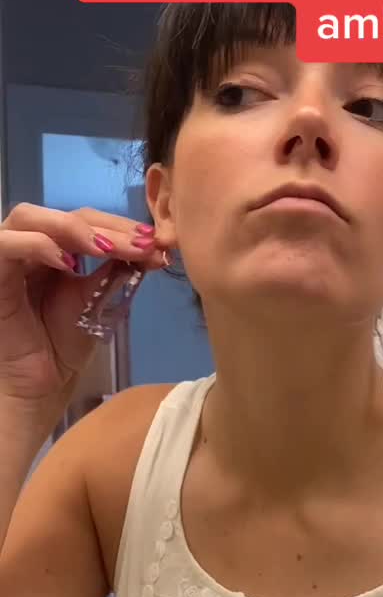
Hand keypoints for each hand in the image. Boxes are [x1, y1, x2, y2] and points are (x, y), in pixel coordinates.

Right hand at [0, 202, 168, 420]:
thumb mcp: (96, 300)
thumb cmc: (62, 343)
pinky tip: (68, 263)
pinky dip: (37, 246)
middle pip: (64, 213)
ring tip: (108, 249)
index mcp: (53, 247)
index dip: (120, 226)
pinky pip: (5, 246)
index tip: (154, 242)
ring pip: (29, 217)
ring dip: (73, 229)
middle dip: (106, 226)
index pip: (86, 220)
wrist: (41, 383)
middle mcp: (28, 244)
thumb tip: (152, 248)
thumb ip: (116, 270)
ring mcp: (6, 256)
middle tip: (139, 244)